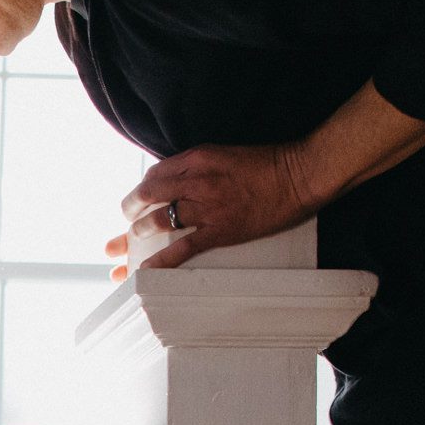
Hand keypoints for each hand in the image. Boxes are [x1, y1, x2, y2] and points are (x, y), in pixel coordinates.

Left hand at [104, 141, 319, 274]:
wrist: (299, 175)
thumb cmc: (268, 164)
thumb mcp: (226, 154)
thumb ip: (200, 166)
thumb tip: (178, 182)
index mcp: (198, 158)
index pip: (156, 173)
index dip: (141, 189)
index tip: (137, 199)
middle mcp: (197, 181)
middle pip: (150, 195)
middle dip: (130, 210)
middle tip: (124, 221)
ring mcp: (208, 207)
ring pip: (161, 220)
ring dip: (140, 233)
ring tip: (131, 242)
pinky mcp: (221, 230)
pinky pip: (183, 248)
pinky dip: (161, 261)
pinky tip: (144, 271)